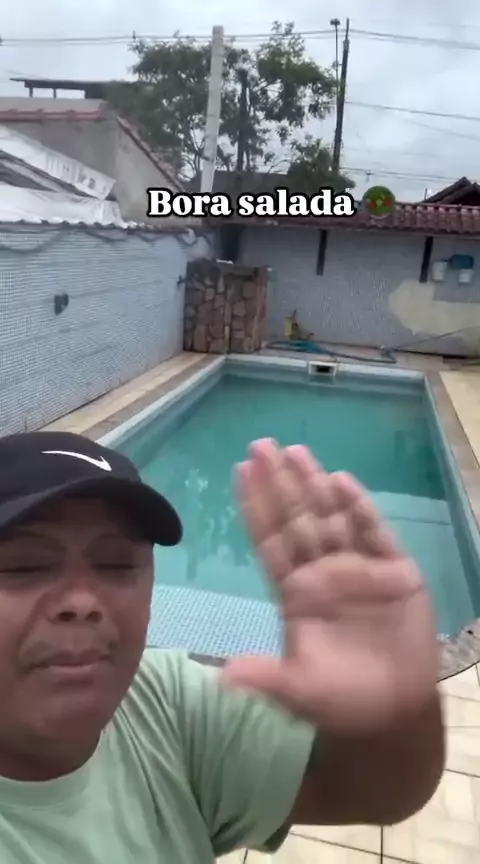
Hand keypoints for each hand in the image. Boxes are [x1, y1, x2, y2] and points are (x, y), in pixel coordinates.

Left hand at [223, 439, 438, 733]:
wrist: (393, 711)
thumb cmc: (339, 697)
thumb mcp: (298, 691)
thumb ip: (265, 678)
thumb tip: (223, 678)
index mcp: (295, 590)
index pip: (269, 540)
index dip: (255, 507)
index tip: (239, 471)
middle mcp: (322, 570)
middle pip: (297, 519)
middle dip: (279, 483)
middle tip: (261, 445)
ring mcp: (358, 566)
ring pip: (332, 517)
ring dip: (314, 485)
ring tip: (296, 452)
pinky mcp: (394, 571)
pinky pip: (373, 534)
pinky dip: (358, 508)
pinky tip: (341, 483)